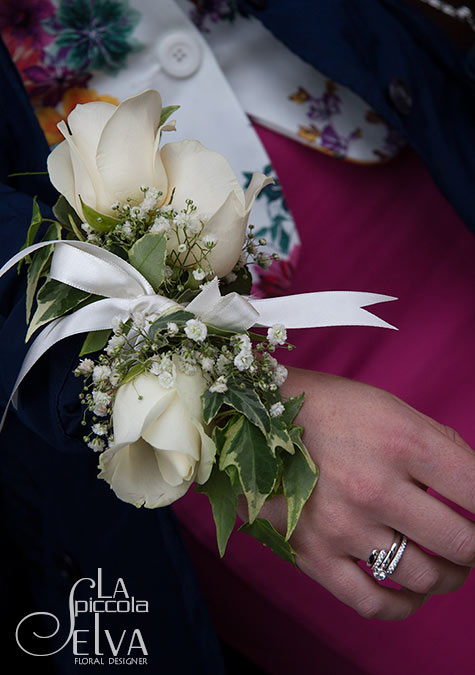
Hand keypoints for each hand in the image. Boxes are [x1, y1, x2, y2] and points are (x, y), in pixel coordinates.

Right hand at [259, 368, 474, 619]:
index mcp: (400, 439)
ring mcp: (342, 525)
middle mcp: (374, 485)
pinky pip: (374, 604)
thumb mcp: (386, 407)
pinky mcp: (311, 553)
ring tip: (443, 563)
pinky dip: (403, 606)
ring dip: (447, 575)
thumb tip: (474, 486)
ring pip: (425, 577)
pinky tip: (410, 594)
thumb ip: (436, 445)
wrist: (249, 418)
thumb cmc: (326, 407)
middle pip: (462, 543)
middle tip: (468, 541)